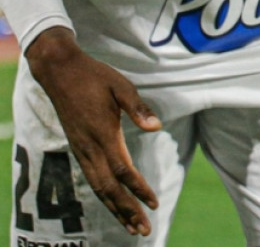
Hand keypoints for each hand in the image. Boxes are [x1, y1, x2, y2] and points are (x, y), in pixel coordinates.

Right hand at [26, 28, 160, 235]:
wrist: (60, 73)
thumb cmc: (94, 76)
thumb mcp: (121, 86)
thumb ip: (138, 108)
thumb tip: (156, 126)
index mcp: (103, 134)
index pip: (123, 170)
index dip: (139, 189)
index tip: (154, 203)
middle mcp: (90, 148)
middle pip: (109, 189)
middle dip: (127, 211)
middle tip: (144, 231)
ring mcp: (81, 150)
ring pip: (98, 188)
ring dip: (115, 209)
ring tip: (131, 227)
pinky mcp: (77, 147)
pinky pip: (91, 178)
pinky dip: (104, 195)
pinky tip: (113, 202)